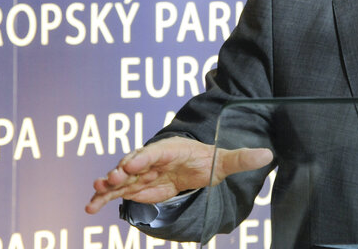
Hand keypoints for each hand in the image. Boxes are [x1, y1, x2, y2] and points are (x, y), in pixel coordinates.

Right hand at [85, 136, 273, 213]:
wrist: (197, 167)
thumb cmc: (209, 160)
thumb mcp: (224, 161)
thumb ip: (241, 158)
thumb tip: (268, 154)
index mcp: (172, 149)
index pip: (157, 151)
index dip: (145, 156)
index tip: (133, 163)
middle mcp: (153, 159)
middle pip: (135, 163)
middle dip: (122, 170)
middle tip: (111, 177)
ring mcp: (143, 173)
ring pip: (122, 178)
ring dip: (108, 184)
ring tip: (95, 193)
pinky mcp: (137, 187)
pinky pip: (118, 192)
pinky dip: (104, 198)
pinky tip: (90, 208)